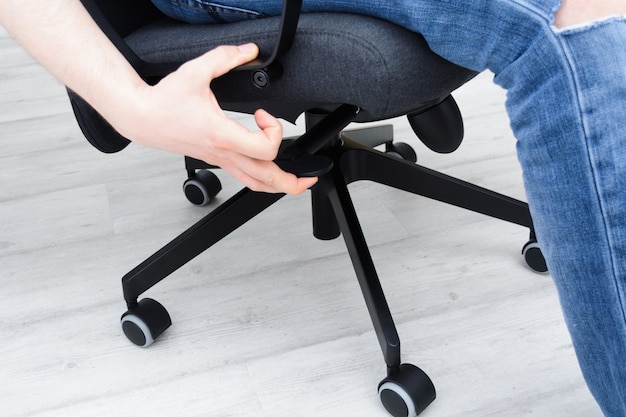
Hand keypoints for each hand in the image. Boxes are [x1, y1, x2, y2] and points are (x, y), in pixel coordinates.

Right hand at [118, 44, 316, 194]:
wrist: (143, 118)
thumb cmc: (165, 101)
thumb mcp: (196, 71)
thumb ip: (225, 57)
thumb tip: (249, 51)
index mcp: (222, 134)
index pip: (265, 149)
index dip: (275, 130)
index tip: (264, 114)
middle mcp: (224, 153)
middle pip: (266, 179)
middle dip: (292, 182)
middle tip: (309, 177)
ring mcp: (221, 160)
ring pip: (255, 184)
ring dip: (279, 186)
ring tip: (296, 182)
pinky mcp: (216, 161)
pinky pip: (244, 178)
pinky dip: (262, 180)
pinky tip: (269, 173)